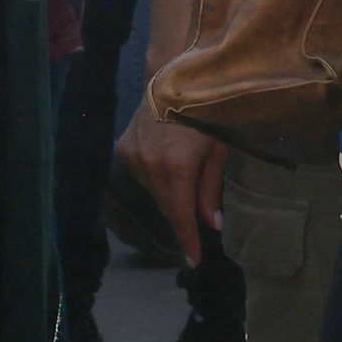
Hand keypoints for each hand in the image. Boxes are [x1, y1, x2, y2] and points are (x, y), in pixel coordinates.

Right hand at [118, 101, 228, 267]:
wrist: (172, 80)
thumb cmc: (207, 112)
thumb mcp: (218, 151)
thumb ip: (211, 189)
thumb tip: (212, 224)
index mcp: (176, 167)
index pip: (181, 214)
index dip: (188, 240)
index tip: (194, 261)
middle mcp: (148, 165)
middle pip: (167, 205)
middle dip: (182, 220)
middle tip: (196, 235)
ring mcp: (132, 157)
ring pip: (154, 192)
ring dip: (171, 197)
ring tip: (186, 184)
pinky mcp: (124, 150)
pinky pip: (143, 176)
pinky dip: (157, 180)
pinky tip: (168, 168)